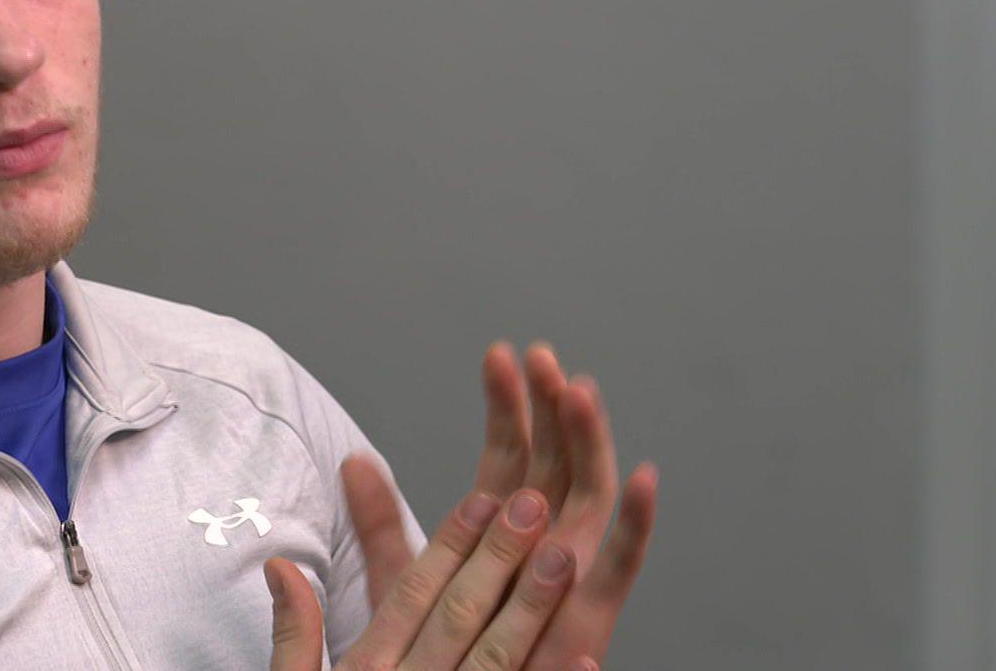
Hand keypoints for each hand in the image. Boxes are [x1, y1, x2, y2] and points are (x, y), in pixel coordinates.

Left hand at [266, 342, 658, 669]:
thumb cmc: (436, 657)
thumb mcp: (401, 584)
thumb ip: (381, 524)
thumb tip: (351, 460)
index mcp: (503, 532)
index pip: (510, 453)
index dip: (508, 405)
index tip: (499, 355)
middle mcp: (546, 544)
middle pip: (555, 461)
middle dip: (552, 408)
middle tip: (541, 356)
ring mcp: (574, 577)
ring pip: (590, 494)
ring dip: (590, 442)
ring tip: (579, 390)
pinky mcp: (591, 619)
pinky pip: (621, 568)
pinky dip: (639, 523)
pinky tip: (644, 476)